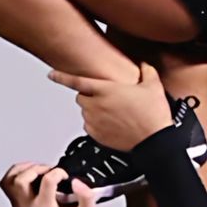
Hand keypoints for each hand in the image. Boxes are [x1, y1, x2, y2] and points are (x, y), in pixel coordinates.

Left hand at [0, 159, 97, 206]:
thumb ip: (87, 196)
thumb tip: (76, 182)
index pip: (47, 181)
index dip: (59, 172)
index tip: (65, 176)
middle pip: (22, 180)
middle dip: (38, 169)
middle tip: (49, 171)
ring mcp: (20, 206)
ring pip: (10, 180)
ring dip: (24, 169)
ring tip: (38, 171)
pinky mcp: (15, 203)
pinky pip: (6, 183)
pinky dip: (15, 173)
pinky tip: (29, 173)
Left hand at [47, 61, 173, 156]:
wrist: (154, 141)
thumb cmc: (152, 115)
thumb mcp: (153, 86)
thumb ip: (147, 71)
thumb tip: (144, 65)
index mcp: (106, 90)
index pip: (76, 81)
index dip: (61, 77)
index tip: (51, 74)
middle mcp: (96, 105)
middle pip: (81, 97)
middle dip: (89, 95)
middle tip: (106, 98)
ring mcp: (95, 121)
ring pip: (85, 112)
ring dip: (93, 110)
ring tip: (113, 113)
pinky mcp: (96, 135)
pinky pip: (89, 126)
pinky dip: (96, 123)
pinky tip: (112, 124)